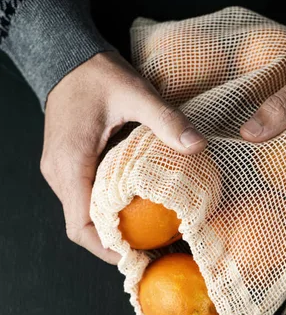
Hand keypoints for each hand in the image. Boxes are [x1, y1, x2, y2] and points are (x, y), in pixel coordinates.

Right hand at [41, 51, 206, 263]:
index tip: (137, 258)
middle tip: (149, 251)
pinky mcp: (66, 166)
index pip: (81, 225)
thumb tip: (197, 146)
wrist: (66, 56)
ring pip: (81, 216)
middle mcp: (59, 174)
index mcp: (71, 164)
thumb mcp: (135, 92)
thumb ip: (165, 120)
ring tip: (145, 236)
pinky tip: (132, 211)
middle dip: (113, 245)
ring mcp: (59, 171)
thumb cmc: (96, 73)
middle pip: (80, 228)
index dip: (107, 249)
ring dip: (110, 230)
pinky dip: (106, 212)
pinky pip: (83, 200)